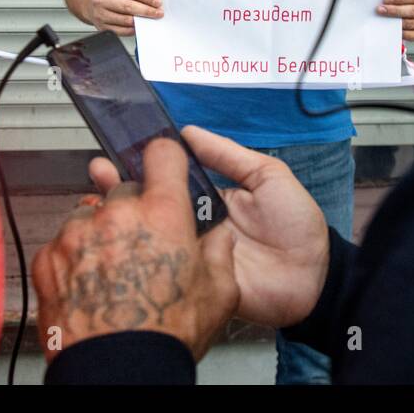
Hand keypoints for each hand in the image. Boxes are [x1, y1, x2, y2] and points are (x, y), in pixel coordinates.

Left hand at [32, 138, 238, 361]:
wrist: (117, 371)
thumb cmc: (165, 335)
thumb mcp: (219, 293)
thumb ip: (220, 252)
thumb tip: (218, 236)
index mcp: (163, 213)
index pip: (162, 153)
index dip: (165, 159)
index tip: (163, 168)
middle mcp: (117, 214)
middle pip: (124, 190)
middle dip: (133, 211)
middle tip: (142, 245)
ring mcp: (78, 234)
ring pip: (90, 216)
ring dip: (101, 234)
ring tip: (114, 272)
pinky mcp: (50, 256)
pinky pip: (63, 243)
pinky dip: (74, 259)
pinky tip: (90, 286)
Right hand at [84, 0, 162, 36]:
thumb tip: (151, 2)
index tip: (158, 2)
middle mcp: (101, 0)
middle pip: (127, 7)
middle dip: (146, 11)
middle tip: (158, 13)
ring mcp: (99, 14)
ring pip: (124, 20)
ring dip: (141, 21)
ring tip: (151, 20)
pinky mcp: (100, 26)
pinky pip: (119, 31)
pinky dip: (132, 30)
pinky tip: (139, 27)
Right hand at [89, 126, 330, 329]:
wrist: (315, 277)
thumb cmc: (297, 224)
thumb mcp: (268, 176)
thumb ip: (228, 155)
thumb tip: (189, 131)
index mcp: (209, 198)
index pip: (169, 179)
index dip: (144, 165)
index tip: (118, 150)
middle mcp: (193, 225)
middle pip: (151, 206)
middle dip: (121, 189)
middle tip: (98, 173)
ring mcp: (189, 254)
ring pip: (149, 235)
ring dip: (123, 218)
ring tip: (99, 199)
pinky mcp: (190, 281)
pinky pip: (162, 267)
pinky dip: (140, 255)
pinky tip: (119, 239)